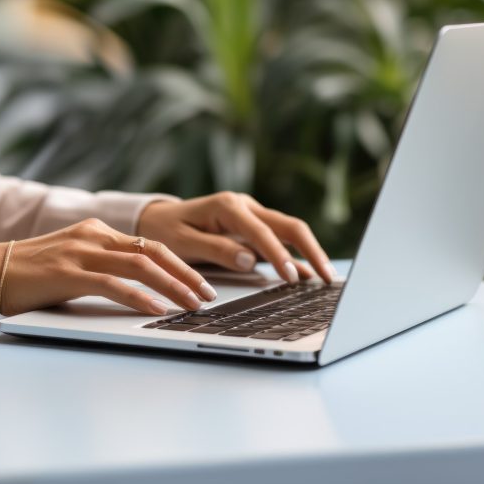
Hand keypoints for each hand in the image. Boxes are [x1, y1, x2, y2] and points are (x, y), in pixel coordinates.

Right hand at [0, 218, 217, 315]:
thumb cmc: (30, 275)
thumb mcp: (73, 262)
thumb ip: (103, 267)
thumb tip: (142, 289)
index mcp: (96, 232)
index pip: (150, 243)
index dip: (180, 263)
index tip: (201, 283)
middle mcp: (93, 236)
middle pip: (153, 250)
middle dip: (186, 273)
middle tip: (208, 295)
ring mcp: (81, 251)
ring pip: (140, 264)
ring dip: (172, 285)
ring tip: (192, 304)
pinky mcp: (68, 272)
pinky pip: (112, 283)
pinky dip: (139, 296)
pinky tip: (156, 309)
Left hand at [137, 192, 332, 283]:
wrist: (156, 218)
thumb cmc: (166, 230)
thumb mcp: (183, 242)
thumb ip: (217, 249)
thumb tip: (249, 260)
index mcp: (227, 206)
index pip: (262, 232)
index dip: (279, 255)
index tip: (291, 277)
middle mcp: (245, 206)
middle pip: (288, 225)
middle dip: (310, 250)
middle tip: (327, 277)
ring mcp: (252, 215)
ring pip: (289, 230)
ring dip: (309, 252)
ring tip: (327, 278)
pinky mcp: (254, 227)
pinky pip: (280, 240)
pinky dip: (296, 256)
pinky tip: (311, 275)